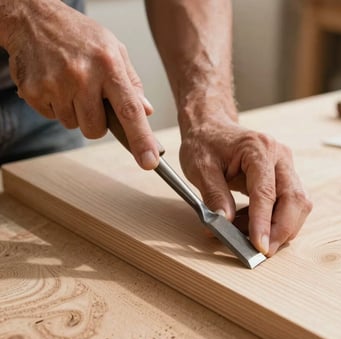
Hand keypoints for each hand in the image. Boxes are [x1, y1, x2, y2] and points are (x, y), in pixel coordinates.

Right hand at [3, 0, 157, 168]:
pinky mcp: (34, 92)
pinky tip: (56, 84)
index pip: (130, 110)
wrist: (35, 19)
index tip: (149, 162)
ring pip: (74, 125)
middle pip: (97, 130)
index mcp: (109, 65)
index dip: (141, 139)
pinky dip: (57, 106)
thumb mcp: (115, 50)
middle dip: (97, 122)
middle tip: (91, 97)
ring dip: (76, 112)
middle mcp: (82, 76)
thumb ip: (133, 82)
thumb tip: (146, 111)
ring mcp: (56, 85)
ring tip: (72, 84)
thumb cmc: (81, 36)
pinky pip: (54, 118)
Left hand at [179, 111, 311, 255]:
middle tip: (262, 251)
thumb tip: (226, 223)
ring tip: (246, 235)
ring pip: (297, 204)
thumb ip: (214, 195)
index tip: (259, 246)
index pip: (267, 192)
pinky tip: (250, 224)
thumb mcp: (200, 168)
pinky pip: (287, 203)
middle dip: (282, 230)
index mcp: (258, 149)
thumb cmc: (205, 143)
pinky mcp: (283, 175)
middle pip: (294, 199)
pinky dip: (273, 219)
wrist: (212, 127)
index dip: (264, 222)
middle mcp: (279, 156)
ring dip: (279, 226)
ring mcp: (284, 165)